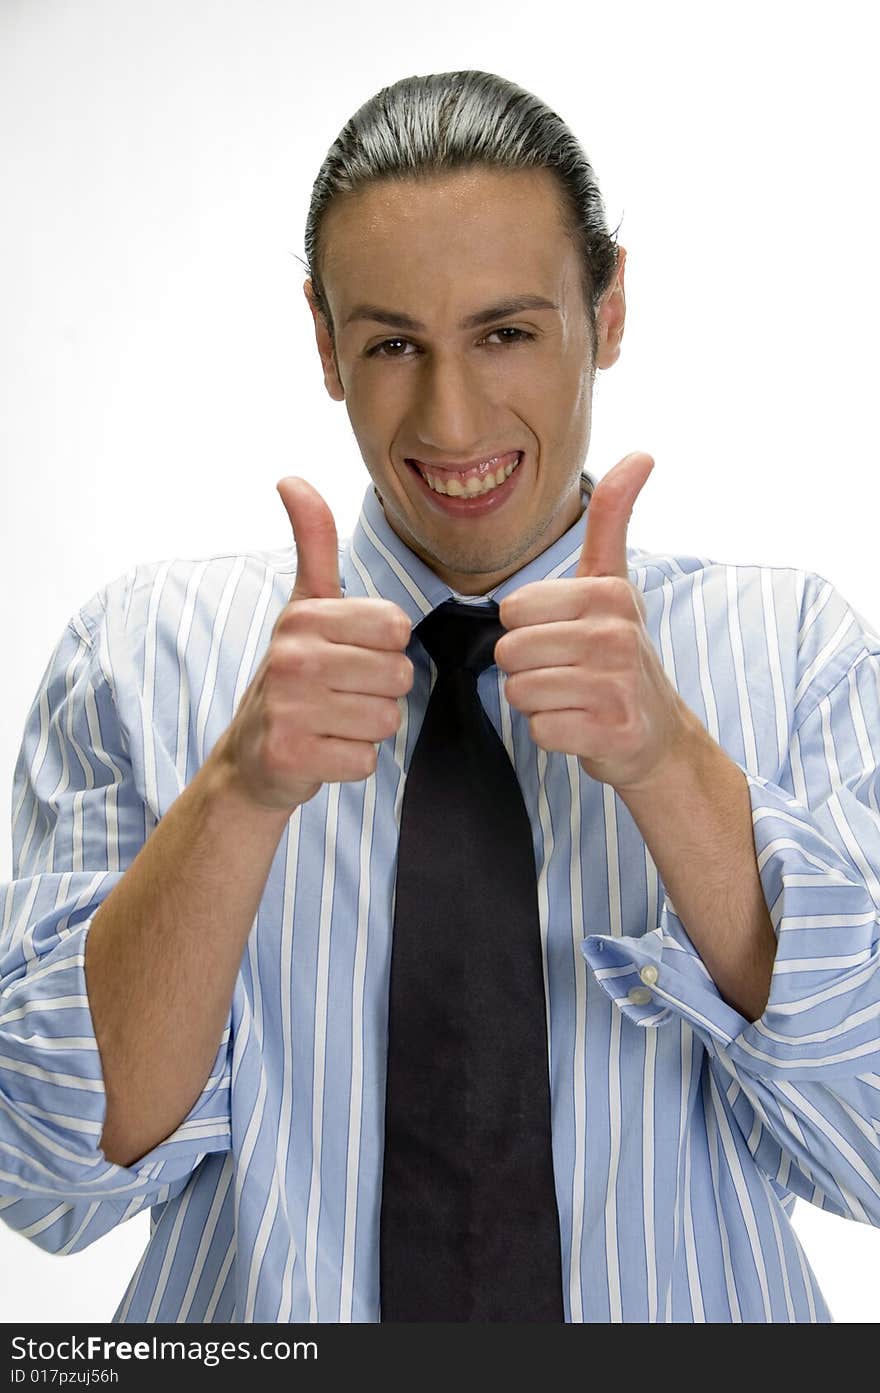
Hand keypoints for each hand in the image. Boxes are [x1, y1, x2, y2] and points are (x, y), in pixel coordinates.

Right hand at [221, 477, 413, 811]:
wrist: (251, 757)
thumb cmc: (293, 677)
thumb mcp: (304, 606)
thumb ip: (313, 543)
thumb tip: (291, 478)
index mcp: (303, 616)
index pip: (396, 629)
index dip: (385, 649)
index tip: (350, 656)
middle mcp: (291, 657)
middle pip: (399, 676)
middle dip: (380, 692)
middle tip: (341, 695)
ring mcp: (288, 709)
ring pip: (387, 719)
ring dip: (368, 728)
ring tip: (333, 722)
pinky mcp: (291, 756)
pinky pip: (366, 759)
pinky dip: (352, 761)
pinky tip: (323, 751)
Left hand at [494, 453, 693, 793]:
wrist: (657, 734)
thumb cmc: (621, 654)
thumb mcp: (615, 581)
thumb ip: (614, 517)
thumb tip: (641, 452)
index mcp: (609, 593)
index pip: (513, 611)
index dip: (526, 629)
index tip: (563, 636)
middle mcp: (617, 635)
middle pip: (510, 652)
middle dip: (527, 669)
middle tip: (567, 673)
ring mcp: (618, 685)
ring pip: (521, 692)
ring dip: (538, 702)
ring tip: (574, 698)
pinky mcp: (612, 731)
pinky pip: (540, 730)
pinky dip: (553, 734)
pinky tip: (582, 726)